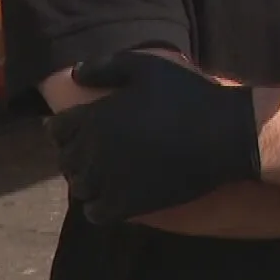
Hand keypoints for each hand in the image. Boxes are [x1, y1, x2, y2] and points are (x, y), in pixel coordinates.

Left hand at [46, 51, 261, 225]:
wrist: (222, 134)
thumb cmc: (186, 95)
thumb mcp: (147, 67)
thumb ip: (106, 67)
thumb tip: (74, 74)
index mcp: (94, 118)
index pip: (56, 129)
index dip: (63, 127)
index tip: (76, 126)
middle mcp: (94, 151)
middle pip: (65, 159)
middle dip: (74, 153)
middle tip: (91, 149)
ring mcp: (110, 181)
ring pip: (79, 187)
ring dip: (85, 179)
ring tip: (101, 172)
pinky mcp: (128, 205)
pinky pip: (97, 213)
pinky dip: (98, 206)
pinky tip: (111, 195)